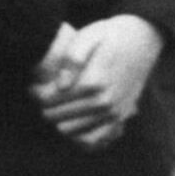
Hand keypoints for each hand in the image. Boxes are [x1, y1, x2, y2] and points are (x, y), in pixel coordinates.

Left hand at [31, 15, 162, 150]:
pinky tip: (69, 119)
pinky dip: (76, 135)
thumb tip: (61, 85)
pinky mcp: (120, 118)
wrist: (142, 40)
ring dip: (56, 118)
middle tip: (40, 92)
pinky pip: (93, 140)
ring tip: (53, 102)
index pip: (48, 99)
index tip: (32, 84)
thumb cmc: (108, 35)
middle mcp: (105, 102)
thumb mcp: (87, 36)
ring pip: (70, 131)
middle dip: (43, 105)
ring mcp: (114, 113)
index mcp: (93, 82)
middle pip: (55, 116)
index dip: (34, 92)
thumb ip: (71, 59)